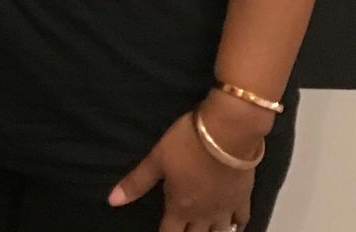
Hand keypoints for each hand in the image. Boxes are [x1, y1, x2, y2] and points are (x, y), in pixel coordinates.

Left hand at [108, 108, 253, 231]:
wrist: (227, 133)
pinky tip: (234, 226)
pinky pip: (241, 220)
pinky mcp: (243, 198)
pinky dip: (236, 227)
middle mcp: (203, 215)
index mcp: (179, 207)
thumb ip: (137, 181)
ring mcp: (225, 209)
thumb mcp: (157, 158)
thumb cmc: (187, 143)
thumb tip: (111, 201)